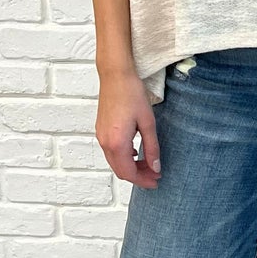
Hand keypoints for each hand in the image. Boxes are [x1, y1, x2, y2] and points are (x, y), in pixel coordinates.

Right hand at [96, 69, 160, 186]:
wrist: (115, 75)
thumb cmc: (132, 94)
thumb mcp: (148, 123)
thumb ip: (152, 148)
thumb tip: (155, 167)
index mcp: (117, 143)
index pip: (129, 173)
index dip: (143, 180)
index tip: (156, 181)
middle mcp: (105, 142)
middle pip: (120, 171)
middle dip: (138, 176)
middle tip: (155, 175)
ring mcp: (101, 136)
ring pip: (115, 162)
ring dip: (131, 167)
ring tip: (148, 164)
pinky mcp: (100, 130)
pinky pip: (111, 152)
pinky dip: (124, 158)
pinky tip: (137, 152)